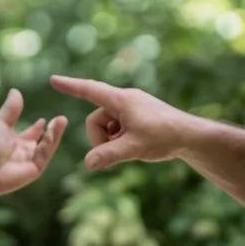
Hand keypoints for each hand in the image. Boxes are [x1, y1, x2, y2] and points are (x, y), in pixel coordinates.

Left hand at [0, 88, 67, 196]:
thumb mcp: (0, 124)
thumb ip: (10, 109)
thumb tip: (15, 90)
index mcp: (17, 142)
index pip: (33, 133)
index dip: (40, 126)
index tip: (45, 119)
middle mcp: (25, 152)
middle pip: (43, 140)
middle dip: (53, 130)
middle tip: (62, 118)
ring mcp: (31, 161)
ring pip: (47, 146)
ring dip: (55, 134)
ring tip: (62, 120)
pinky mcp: (35, 169)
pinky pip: (46, 154)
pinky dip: (51, 142)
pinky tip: (54, 130)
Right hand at [49, 74, 191, 170]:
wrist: (191, 136)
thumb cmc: (164, 137)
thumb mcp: (134, 148)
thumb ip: (108, 156)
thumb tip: (87, 164)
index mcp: (122, 100)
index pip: (90, 90)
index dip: (70, 87)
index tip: (53, 80)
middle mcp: (125, 101)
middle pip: (96, 120)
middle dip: (101, 139)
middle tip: (118, 152)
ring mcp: (132, 109)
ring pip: (106, 128)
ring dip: (112, 142)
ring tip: (131, 149)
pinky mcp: (137, 118)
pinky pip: (117, 129)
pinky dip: (120, 141)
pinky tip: (137, 147)